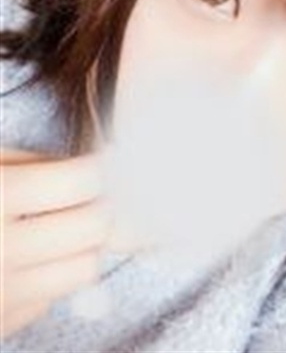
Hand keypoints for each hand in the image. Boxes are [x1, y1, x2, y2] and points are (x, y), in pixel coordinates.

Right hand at [0, 148, 109, 338]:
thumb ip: (34, 164)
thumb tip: (94, 168)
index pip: (82, 181)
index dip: (100, 168)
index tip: (101, 164)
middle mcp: (0, 252)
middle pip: (94, 227)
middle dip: (101, 205)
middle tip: (90, 195)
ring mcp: (0, 296)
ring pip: (85, 268)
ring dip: (84, 244)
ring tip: (61, 226)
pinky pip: (53, 296)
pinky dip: (52, 275)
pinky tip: (27, 259)